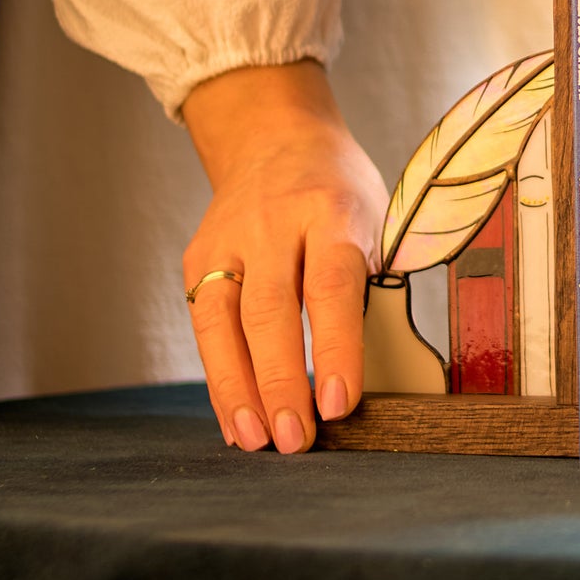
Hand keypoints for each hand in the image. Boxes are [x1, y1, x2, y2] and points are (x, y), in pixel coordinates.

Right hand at [181, 60, 384, 452]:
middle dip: (281, 382)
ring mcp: (228, 239)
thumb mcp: (375, 219)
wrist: (275, 138)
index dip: (335, 348)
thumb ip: (372, 281)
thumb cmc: (339, 192)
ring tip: (258, 441)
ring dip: (238, 390)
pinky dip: (218, 376)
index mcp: (331, 210)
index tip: (340, 404)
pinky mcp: (197, 257)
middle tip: (296, 440)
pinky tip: (236, 417)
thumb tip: (382, 371)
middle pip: (271, 310)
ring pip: (222, 322)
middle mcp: (273, 222)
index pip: (331, 286)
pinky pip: (203, 324)